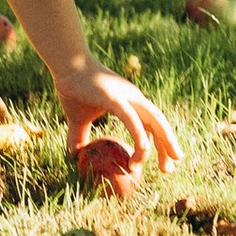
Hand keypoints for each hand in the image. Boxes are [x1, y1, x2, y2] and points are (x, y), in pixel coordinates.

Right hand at [57, 63, 180, 169]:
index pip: (151, 125)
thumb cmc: (73, 88)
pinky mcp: (115, 98)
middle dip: (167, 147)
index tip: (161, 164)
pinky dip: (140, 134)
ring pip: (153, 121)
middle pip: (159, 124)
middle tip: (168, 170)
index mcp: (130, 102)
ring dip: (163, 143)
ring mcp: (127, 97)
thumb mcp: (78, 119)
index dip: (159, 144)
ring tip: (165, 166)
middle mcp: (135, 98)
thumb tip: (73, 155)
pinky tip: (144, 150)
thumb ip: (79, 136)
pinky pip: (131, 119)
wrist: (67, 65)